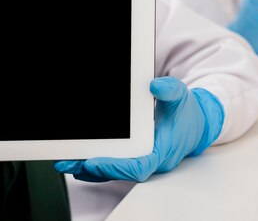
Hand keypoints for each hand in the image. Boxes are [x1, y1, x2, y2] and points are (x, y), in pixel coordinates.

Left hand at [53, 77, 223, 181]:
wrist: (193, 123)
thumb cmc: (185, 113)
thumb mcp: (181, 97)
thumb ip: (170, 91)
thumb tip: (155, 86)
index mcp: (161, 152)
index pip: (137, 167)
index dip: (114, 167)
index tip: (93, 161)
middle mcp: (150, 162)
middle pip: (118, 171)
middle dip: (91, 168)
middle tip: (68, 160)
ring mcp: (140, 161)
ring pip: (112, 170)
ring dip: (87, 168)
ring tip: (64, 161)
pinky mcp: (133, 158)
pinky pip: (112, 165)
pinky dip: (93, 164)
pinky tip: (76, 159)